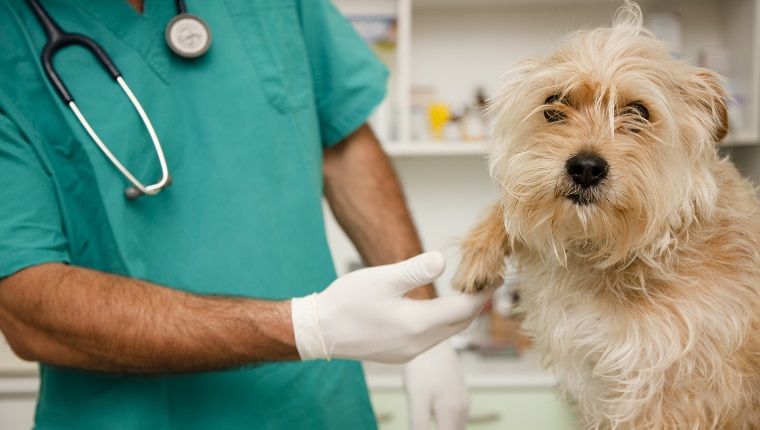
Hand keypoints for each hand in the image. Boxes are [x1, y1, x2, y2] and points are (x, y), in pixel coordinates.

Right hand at [291, 252, 492, 362]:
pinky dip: (442, 323)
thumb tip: (443, 260)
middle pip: (460, 324)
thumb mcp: (382, 278)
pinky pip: (431, 339)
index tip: (496, 276)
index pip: (464, 309)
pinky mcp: (399, 354)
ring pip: (447, 333)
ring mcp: (409, 352)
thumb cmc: (347, 302)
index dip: (483, 292)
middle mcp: (418, 343)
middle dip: (476, 304)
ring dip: (460, 314)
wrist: (320, 331)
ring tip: (467, 292)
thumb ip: (415, 270)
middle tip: (487, 282)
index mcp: (418, 324)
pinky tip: (437, 310)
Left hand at [404, 341, 468, 429]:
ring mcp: (463, 400)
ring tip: (427, 418)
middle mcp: (462, 410)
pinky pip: (456, 417)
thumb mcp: (417, 400)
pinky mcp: (460, 393)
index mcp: (452, 415)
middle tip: (423, 421)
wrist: (433, 340)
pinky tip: (436, 418)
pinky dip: (448, 424)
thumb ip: (419, 426)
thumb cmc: (422, 369)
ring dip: (445, 428)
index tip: (421, 427)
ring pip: (456, 427)